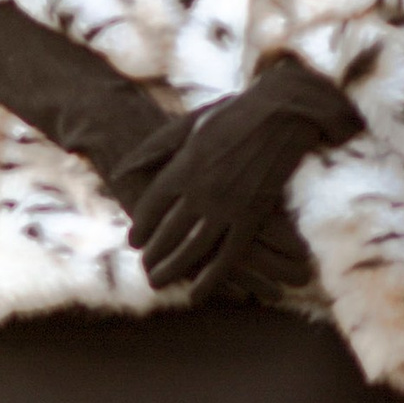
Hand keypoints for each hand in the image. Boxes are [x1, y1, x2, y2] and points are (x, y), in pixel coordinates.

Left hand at [125, 58, 359, 296]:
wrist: (282, 111)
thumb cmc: (234, 113)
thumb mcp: (187, 125)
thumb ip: (153, 149)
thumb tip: (121, 169)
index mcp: (182, 166)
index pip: (151, 206)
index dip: (141, 227)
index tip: (134, 241)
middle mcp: (200, 190)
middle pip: (167, 232)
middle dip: (153, 254)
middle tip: (145, 269)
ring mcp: (227, 205)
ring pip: (193, 248)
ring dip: (174, 269)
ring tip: (158, 283)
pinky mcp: (253, 215)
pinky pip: (229, 255)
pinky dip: (212, 277)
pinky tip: (198, 292)